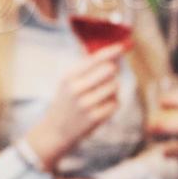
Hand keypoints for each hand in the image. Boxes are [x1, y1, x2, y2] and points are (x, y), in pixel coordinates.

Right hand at [27, 43, 126, 168]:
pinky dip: (113, 103)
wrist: (55, 131)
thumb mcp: (67, 83)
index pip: (94, 59)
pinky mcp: (95, 118)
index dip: (110, 52)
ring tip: (102, 95)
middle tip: (109, 75)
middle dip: (112, 71)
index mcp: (69, 77)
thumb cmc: (66, 103)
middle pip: (109, 70)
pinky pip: (115, 103)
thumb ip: (86, 70)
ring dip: (113, 89)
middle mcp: (76, 89)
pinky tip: (102, 106)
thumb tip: (112, 57)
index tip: (121, 47)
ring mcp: (86, 104)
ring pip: (114, 87)